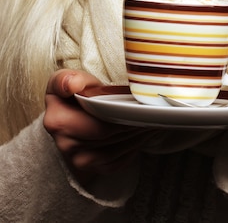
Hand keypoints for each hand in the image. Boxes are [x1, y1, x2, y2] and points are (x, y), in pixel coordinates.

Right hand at [44, 69, 142, 187]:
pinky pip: (118, 160)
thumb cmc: (71, 93)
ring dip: (136, 135)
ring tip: (150, 118)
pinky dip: (134, 146)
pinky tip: (143, 132)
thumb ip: (65, 79)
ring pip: (116, 149)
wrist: (70, 113)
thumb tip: (72, 85)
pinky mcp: (93, 169)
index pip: (96, 123)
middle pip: (109, 135)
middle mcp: (66, 145)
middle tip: (150, 110)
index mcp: (57, 121)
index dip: (118, 114)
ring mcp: (80, 161)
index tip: (133, 104)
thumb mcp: (63, 79)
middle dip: (132, 122)